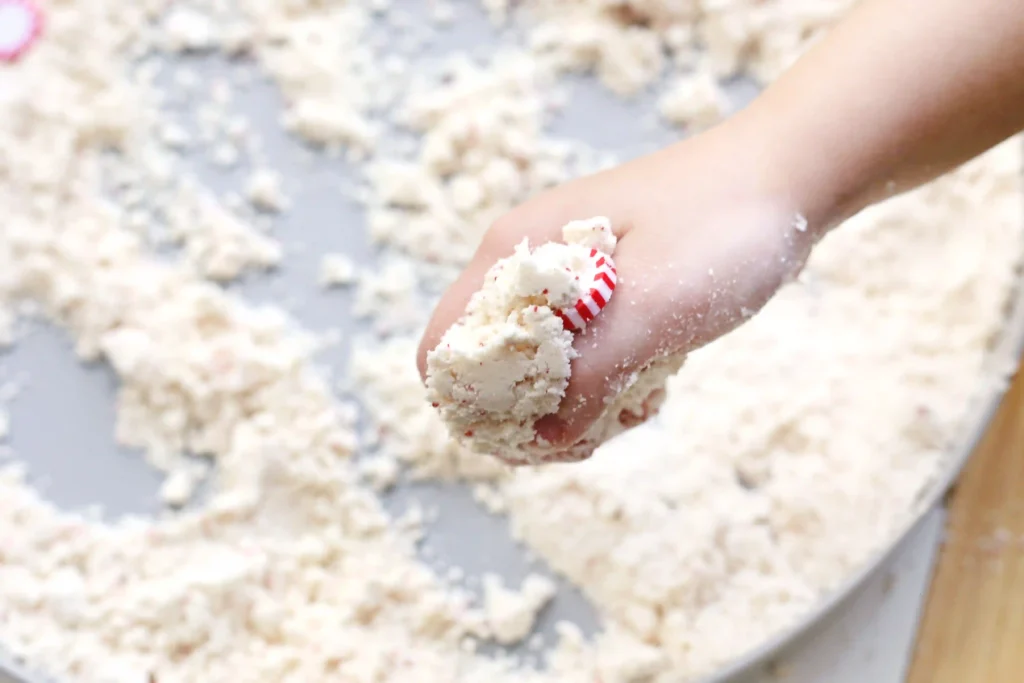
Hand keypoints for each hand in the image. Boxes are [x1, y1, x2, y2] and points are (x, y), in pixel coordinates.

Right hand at [417, 124, 818, 461]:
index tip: (526, 439)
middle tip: (594, 431)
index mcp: (514, 252)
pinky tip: (652, 387)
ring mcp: (563, 277)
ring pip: (537, 367)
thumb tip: (543, 439)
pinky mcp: (602, 291)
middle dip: (530, 414)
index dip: (467, 406)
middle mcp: (525, 263)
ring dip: (576, 405)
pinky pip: (580, 356)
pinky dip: (606, 384)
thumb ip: (590, 375)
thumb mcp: (653, 307)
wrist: (788, 175)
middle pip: (487, 365)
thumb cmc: (719, 226)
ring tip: (635, 405)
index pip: (443, 345)